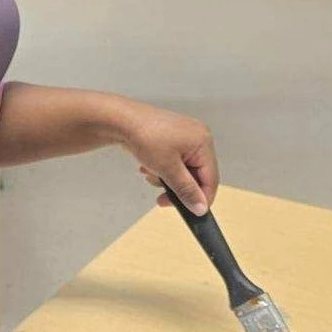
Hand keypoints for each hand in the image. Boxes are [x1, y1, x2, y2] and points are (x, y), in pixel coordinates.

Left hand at [116, 100, 218, 215]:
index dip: (201, 198)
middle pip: (196, 175)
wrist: (120, 119)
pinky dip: (161, 168)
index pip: (211, 179)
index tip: (190, 212)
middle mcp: (197, 136)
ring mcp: (183, 135)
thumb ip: (186, 190)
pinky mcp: (170, 137)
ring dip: (166, 178)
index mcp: (203, 142)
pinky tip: (147, 167)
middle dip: (177, 186)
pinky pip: (172, 160)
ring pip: (182, 170)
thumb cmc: (145, 136)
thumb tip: (200, 208)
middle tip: (162, 198)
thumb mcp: (168, 169)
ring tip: (150, 174)